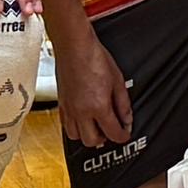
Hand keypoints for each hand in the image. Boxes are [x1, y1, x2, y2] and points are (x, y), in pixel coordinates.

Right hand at [51, 13, 131, 152]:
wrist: (74, 46)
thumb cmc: (94, 57)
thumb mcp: (117, 80)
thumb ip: (123, 103)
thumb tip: (127, 119)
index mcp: (98, 106)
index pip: (112, 133)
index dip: (122, 136)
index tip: (125, 133)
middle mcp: (81, 111)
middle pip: (92, 141)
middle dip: (104, 139)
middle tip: (111, 131)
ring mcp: (69, 109)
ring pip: (76, 137)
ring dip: (87, 135)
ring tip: (95, 126)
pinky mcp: (61, 103)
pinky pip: (65, 125)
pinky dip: (75, 127)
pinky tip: (82, 119)